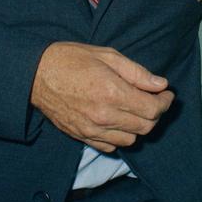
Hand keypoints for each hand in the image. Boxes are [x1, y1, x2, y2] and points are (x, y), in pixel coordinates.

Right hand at [31, 42, 173, 152]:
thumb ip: (137, 73)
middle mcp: (104, 116)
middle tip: (154, 100)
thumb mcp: (107, 55)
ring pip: (131, 139)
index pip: (152, 110)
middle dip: (155, 114)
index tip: (166, 94)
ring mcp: (92, 129)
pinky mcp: (82, 136)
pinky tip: (118, 121)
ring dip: (139, 126)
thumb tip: (161, 84)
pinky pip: (111, 146)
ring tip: (135, 109)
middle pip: (146, 127)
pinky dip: (120, 136)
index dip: (165, 102)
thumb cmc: (71, 59)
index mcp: (112, 92)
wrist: (35, 75)